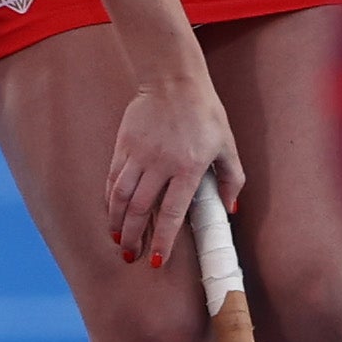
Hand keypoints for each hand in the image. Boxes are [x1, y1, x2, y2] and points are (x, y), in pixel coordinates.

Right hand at [106, 77, 244, 267]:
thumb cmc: (206, 113)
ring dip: (117, 221)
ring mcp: (139, 154)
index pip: (172, 213)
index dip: (162, 240)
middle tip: (130, 256)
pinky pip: (113, 178)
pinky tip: (111, 211)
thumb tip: (229, 210)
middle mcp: (160, 164)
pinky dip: (110, 198)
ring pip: (121, 196)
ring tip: (116, 239)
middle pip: (141, 209)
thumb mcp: (227, 146)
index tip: (157, 260)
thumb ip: (232, 180)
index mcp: (189, 168)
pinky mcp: (123, 145)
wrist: (174, 81)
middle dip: (133, 237)